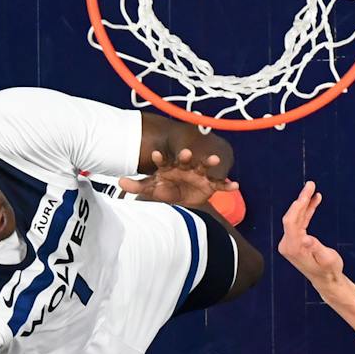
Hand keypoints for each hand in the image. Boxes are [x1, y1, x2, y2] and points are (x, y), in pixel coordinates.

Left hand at [117, 147, 235, 210]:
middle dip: (186, 156)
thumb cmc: (166, 191)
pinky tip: (236, 186)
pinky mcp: (211, 184)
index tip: (155, 155)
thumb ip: (137, 187)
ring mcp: (199, 174)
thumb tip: (119, 182)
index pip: (163, 160)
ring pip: (206, 166)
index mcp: (170, 167)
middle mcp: (185, 166)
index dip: (160, 158)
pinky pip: (221, 185)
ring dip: (211, 162)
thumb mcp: (152, 191)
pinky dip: (228, 185)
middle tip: (185, 152)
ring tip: (215, 159)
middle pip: (185, 159)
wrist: (183, 201)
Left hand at [277, 182, 346, 290]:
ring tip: (313, 189)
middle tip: (311, 184)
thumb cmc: (329, 271)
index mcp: (293, 248)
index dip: (299, 205)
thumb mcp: (327, 260)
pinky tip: (314, 201)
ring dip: (305, 204)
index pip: (291, 221)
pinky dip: (307, 212)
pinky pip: (300, 222)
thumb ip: (316, 248)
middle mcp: (287, 245)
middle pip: (291, 217)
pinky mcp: (295, 241)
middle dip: (301, 200)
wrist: (327, 280)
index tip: (308, 192)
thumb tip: (306, 239)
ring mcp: (290, 243)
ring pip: (295, 218)